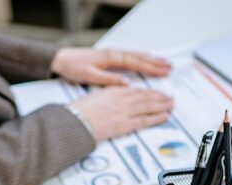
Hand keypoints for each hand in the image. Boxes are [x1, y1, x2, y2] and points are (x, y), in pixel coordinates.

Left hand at [51, 47, 171, 86]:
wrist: (61, 59)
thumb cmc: (73, 67)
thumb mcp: (90, 76)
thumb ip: (109, 79)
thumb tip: (126, 83)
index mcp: (111, 58)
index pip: (136, 62)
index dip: (151, 67)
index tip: (163, 72)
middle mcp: (114, 54)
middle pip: (139, 57)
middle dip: (156, 63)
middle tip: (170, 68)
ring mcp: (112, 54)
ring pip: (136, 55)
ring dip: (151, 59)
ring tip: (164, 63)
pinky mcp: (109, 57)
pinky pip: (130, 57)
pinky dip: (141, 58)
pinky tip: (146, 60)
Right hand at [70, 87, 172, 141]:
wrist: (76, 120)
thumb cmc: (81, 110)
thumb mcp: (96, 96)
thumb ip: (110, 95)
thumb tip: (118, 96)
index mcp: (115, 90)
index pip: (137, 91)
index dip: (149, 92)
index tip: (157, 93)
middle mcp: (122, 99)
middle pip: (146, 97)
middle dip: (160, 97)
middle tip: (169, 98)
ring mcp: (125, 112)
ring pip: (148, 106)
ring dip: (162, 105)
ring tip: (171, 105)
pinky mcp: (125, 124)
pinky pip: (144, 120)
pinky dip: (156, 118)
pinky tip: (164, 116)